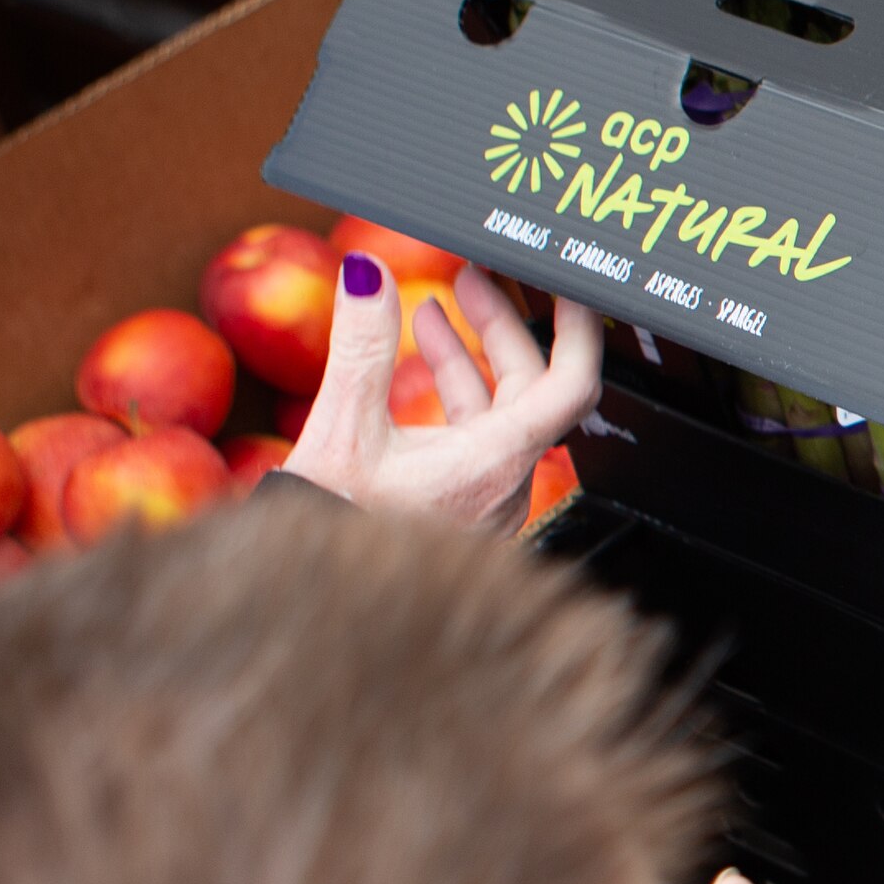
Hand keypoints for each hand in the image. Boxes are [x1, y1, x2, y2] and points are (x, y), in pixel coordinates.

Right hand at [280, 253, 601, 530]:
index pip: (571, 386)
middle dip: (501, 328)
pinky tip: (415, 366)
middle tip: (475, 280)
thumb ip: (358, 346)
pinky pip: (475, 440)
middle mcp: (504, 487)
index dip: (578, 330)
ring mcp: (486, 501)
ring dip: (469, 358)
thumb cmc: (328, 539)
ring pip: (499, 414)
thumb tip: (366, 277)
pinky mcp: (462, 510)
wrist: (305, 606)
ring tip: (435, 309)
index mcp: (494, 465)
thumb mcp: (339, 430)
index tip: (570, 289)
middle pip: (530, 390)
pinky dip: (452, 396)